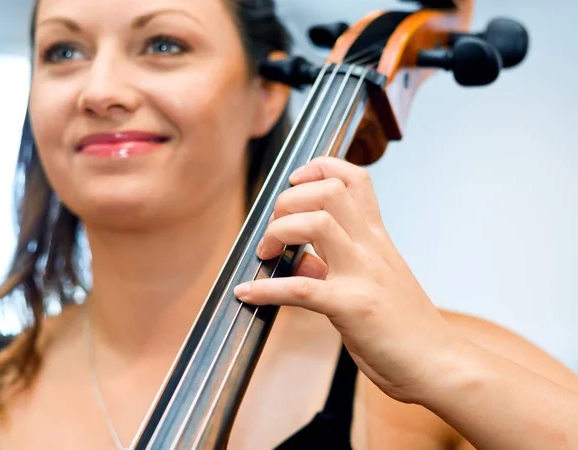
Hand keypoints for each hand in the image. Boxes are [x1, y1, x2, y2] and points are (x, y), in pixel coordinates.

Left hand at [234, 156, 464, 401]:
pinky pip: (299, 289)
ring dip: (278, 231)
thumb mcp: (373, 283)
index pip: (354, 179)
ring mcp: (362, 274)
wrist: (440, 364)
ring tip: (265, 254)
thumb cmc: (407, 327)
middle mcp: (370, 248)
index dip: (320, 168)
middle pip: (329, 191)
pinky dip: (265, 289)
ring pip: (316, 222)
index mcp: (377, 239)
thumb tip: (297, 263)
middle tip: (273, 229)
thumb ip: (334, 267)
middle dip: (289, 199)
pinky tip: (247, 294)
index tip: (295, 181)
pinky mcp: (352, 307)